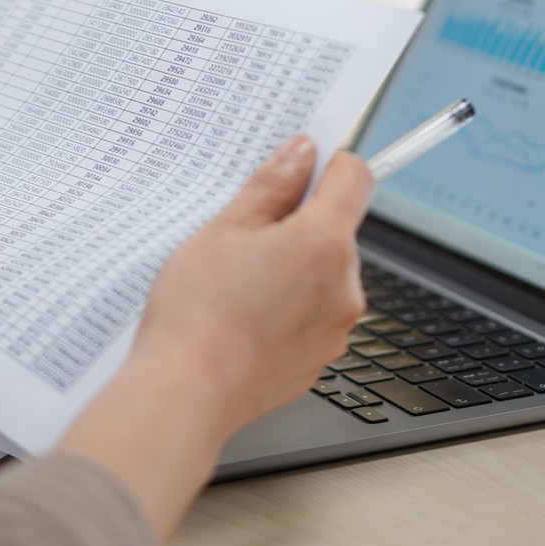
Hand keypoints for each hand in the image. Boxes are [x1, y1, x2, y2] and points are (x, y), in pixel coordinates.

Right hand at [56, 135, 374, 538]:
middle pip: (337, 231)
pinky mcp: (319, 360)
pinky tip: (245, 317)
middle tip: (245, 237)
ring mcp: (336, 329)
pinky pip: (313, 316)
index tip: (302, 168)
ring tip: (239, 284)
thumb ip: (272, 185)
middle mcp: (345, 288)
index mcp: (325, 243)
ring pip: (324, 276)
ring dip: (294, 269)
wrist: (188, 392)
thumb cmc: (199, 312)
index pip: (357, 179)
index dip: (330, 165)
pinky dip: (288, 309)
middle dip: (299, 225)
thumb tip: (301, 153)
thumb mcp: (225, 229)